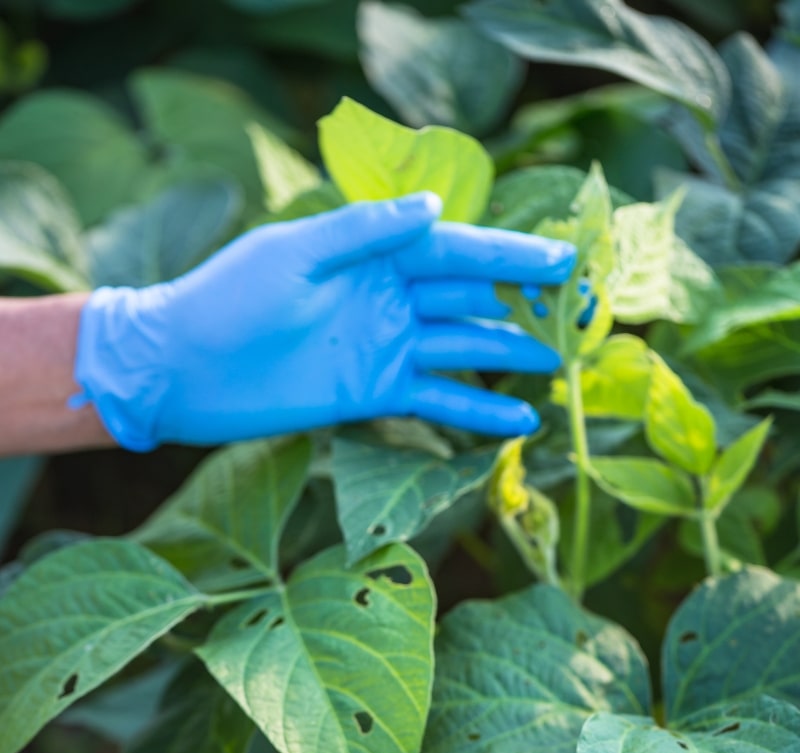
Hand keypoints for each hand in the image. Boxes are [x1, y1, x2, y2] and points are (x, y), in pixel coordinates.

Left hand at [71, 192, 575, 451]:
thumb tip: (433, 207)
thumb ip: (364, 232)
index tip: (564, 259)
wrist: (183, 369)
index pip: (457, 251)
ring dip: (511, 355)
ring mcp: (386, 348)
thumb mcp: (294, 253)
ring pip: (464, 349)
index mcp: (373, 255)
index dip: (510, 258)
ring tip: (563, 364)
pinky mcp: (374, 394)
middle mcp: (389, 299)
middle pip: (472, 299)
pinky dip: (476, 411)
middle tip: (584, 313)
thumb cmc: (227, 299)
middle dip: (526, 304)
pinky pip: (437, 400)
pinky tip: (519, 420)